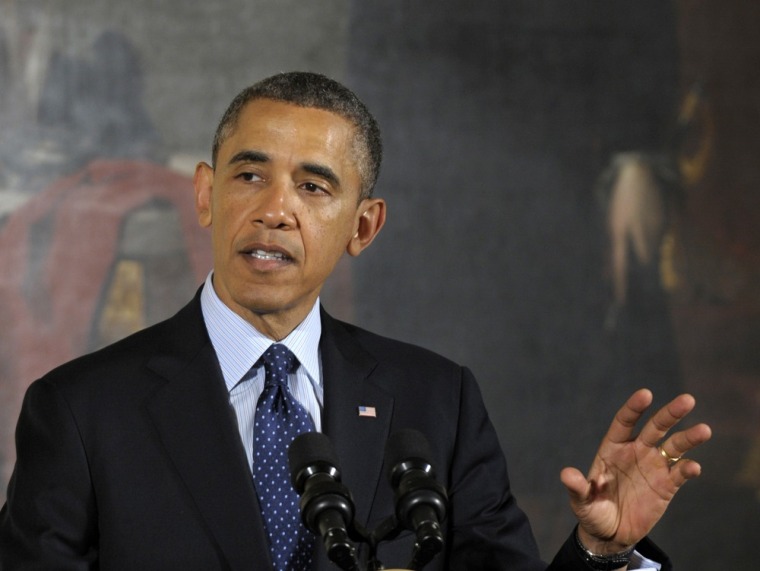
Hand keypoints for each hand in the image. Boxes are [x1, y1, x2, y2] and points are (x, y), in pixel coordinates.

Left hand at [559, 389, 711, 553]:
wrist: (610, 533)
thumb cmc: (593, 511)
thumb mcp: (581, 501)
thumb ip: (577, 487)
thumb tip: (567, 474)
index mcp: (613, 447)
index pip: (625, 422)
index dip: (634, 408)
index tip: (646, 394)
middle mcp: (636, 451)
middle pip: (655, 427)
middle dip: (670, 413)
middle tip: (688, 400)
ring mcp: (653, 467)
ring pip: (674, 446)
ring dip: (688, 438)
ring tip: (704, 430)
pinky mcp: (666, 486)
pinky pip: (679, 473)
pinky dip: (687, 469)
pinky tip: (693, 467)